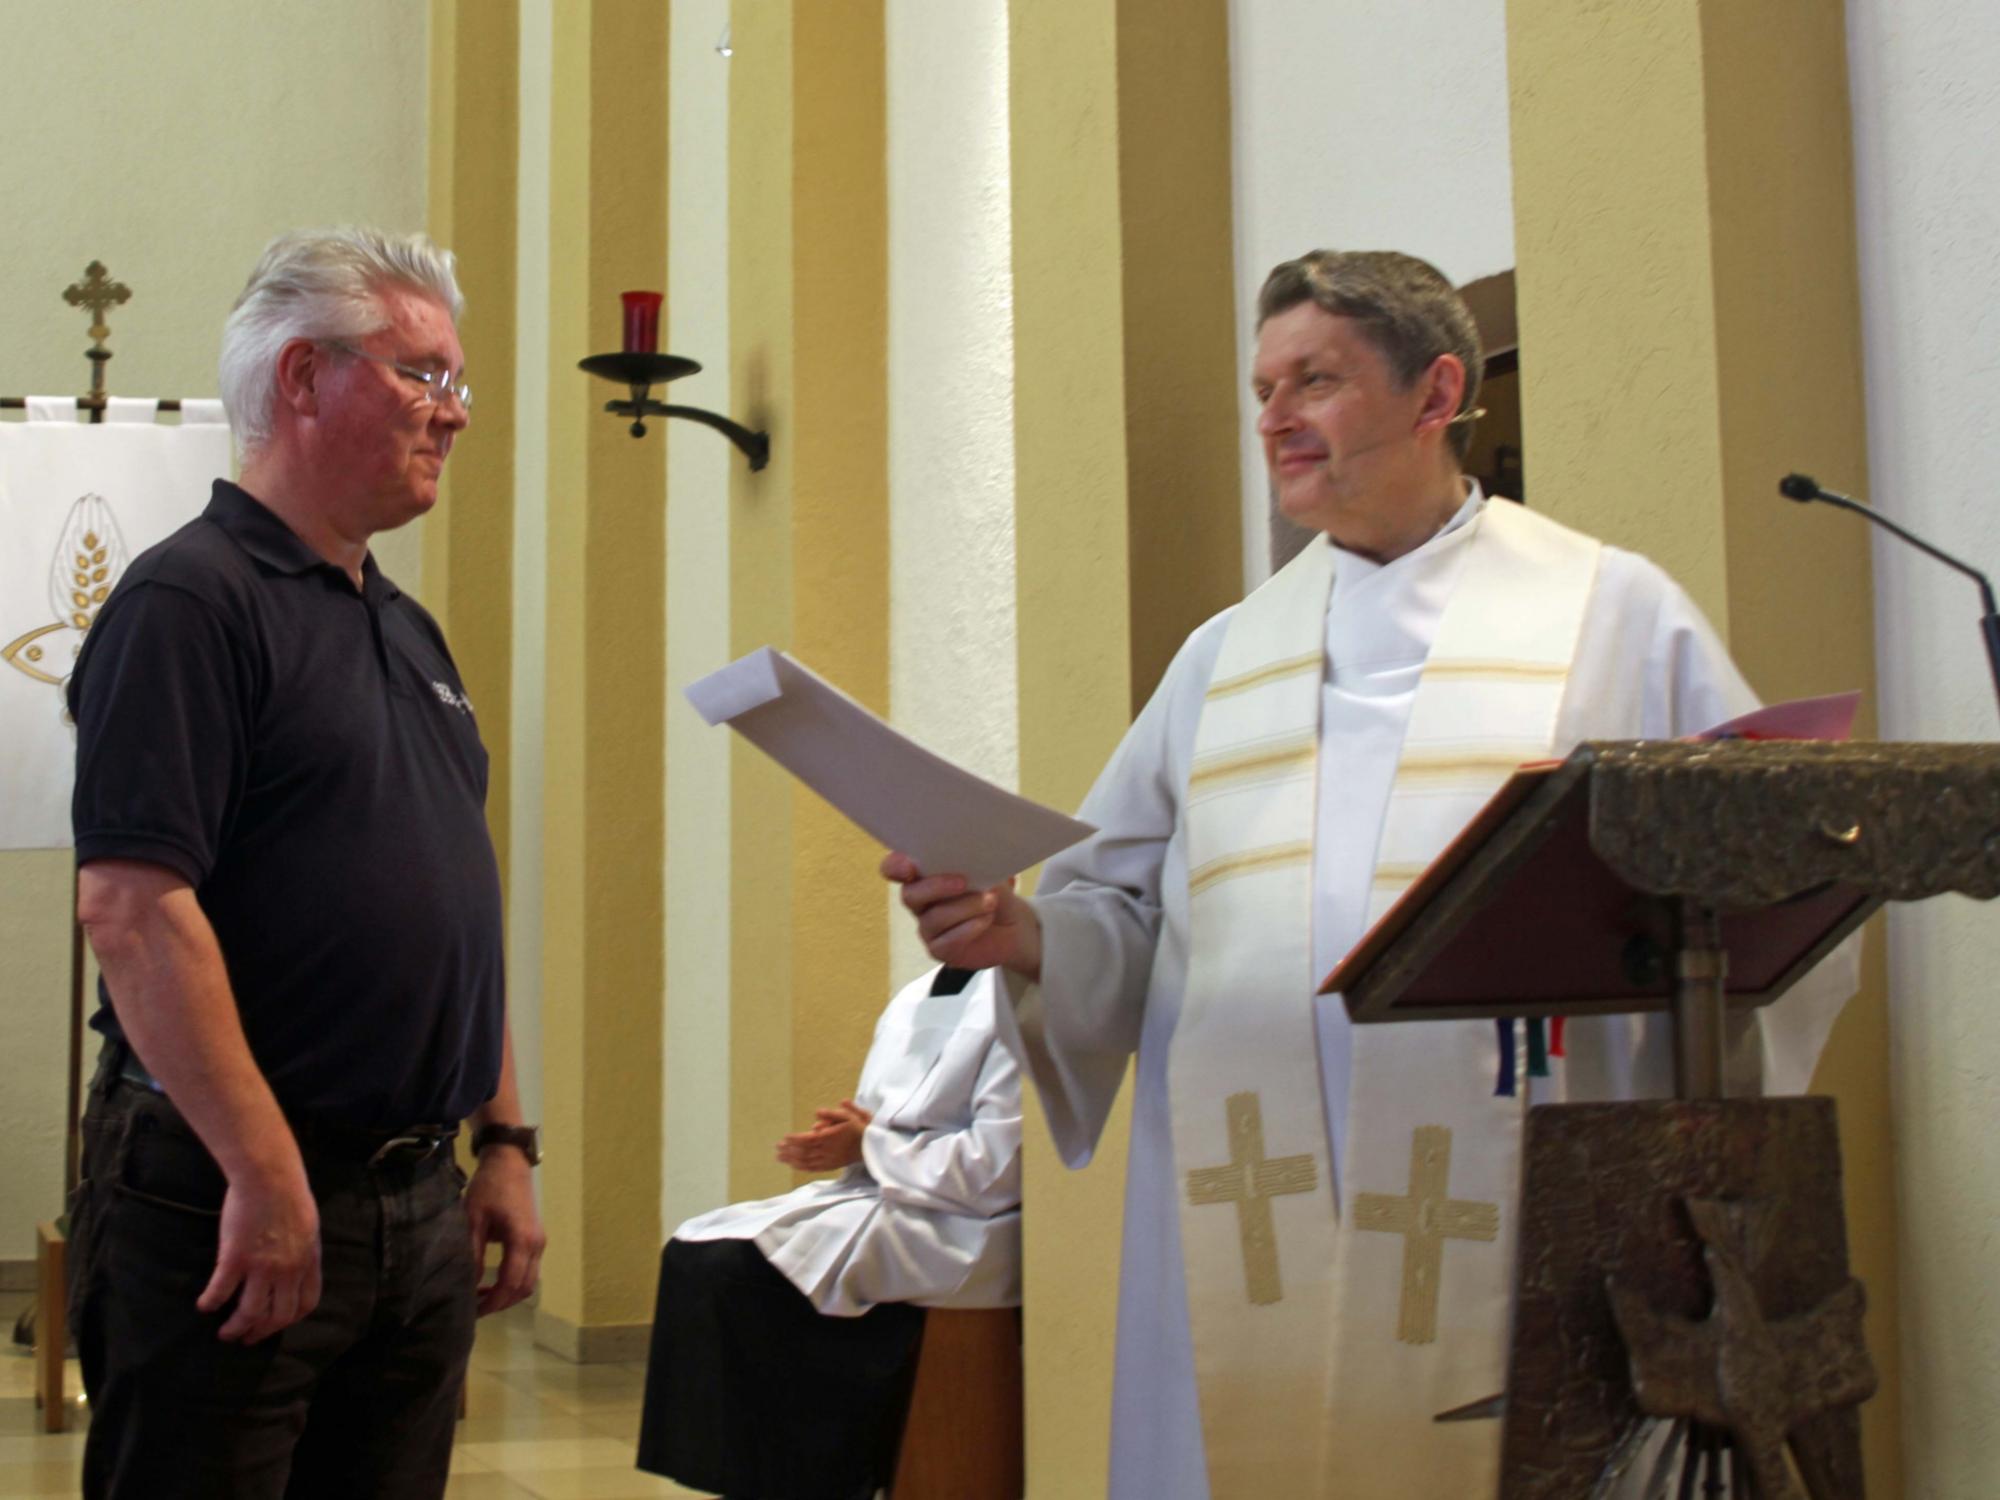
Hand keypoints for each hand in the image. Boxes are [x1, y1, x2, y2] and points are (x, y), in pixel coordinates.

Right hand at [198, 1164, 321, 1343]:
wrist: (270, 1176)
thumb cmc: (289, 1194)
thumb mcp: (307, 1227)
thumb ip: (301, 1250)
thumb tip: (293, 1266)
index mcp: (308, 1261)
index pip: (306, 1303)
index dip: (290, 1319)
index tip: (276, 1324)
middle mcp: (288, 1270)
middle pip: (277, 1316)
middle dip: (261, 1332)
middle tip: (247, 1338)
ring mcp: (262, 1267)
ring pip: (249, 1313)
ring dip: (235, 1328)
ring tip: (225, 1333)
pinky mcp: (235, 1259)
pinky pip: (220, 1292)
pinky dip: (210, 1303)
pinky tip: (204, 1306)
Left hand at [465, 1151, 545, 1316]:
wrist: (509, 1162)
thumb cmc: (489, 1188)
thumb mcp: (473, 1220)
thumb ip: (473, 1253)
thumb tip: (469, 1284)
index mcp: (522, 1240)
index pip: (510, 1283)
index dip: (492, 1302)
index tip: (472, 1312)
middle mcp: (536, 1245)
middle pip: (524, 1287)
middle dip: (501, 1303)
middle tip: (475, 1309)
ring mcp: (539, 1242)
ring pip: (529, 1281)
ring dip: (508, 1294)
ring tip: (482, 1297)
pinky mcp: (536, 1239)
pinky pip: (529, 1270)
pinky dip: (513, 1283)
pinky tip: (493, 1282)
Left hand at [775, 1099, 873, 1171]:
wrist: (870, 1147)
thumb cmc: (858, 1129)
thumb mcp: (849, 1116)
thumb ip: (832, 1114)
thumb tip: (817, 1112)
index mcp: (830, 1137)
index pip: (808, 1139)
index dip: (795, 1140)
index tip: (784, 1138)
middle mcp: (828, 1150)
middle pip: (804, 1151)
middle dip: (789, 1150)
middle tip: (777, 1148)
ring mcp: (828, 1159)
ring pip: (807, 1161)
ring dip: (792, 1159)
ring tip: (779, 1157)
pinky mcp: (830, 1166)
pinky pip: (813, 1168)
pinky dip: (802, 1167)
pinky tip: (793, 1165)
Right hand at [881, 851, 1042, 978]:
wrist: (1014, 925)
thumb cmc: (995, 891)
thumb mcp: (988, 871)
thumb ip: (973, 863)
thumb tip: (972, 856)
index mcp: (924, 874)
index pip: (893, 868)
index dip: (895, 867)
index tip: (910, 866)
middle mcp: (920, 901)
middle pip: (910, 895)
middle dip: (937, 886)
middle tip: (964, 882)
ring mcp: (927, 927)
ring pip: (934, 918)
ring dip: (965, 908)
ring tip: (990, 901)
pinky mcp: (940, 950)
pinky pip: (946, 942)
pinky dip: (969, 928)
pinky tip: (985, 920)